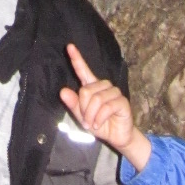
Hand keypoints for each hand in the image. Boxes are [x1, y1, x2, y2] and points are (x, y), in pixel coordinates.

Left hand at [60, 43, 151, 171]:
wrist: (117, 137)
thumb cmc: (99, 125)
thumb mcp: (83, 117)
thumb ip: (73, 105)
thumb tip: (63, 91)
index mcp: (93, 87)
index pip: (83, 70)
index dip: (76, 59)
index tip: (69, 46)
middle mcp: (104, 86)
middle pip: (86, 91)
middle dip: (83, 109)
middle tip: (86, 122)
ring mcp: (114, 92)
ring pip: (96, 99)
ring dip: (91, 116)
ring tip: (93, 124)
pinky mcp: (122, 101)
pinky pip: (106, 107)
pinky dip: (99, 119)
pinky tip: (99, 124)